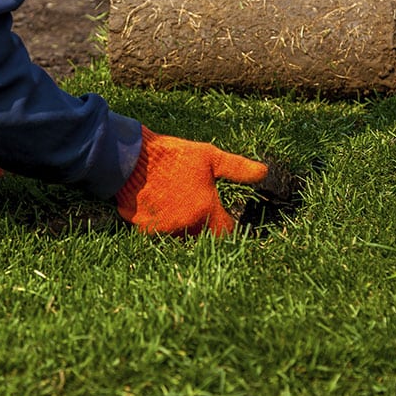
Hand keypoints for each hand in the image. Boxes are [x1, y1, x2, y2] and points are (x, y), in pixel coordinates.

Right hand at [116, 126, 267, 235]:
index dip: (229, 226)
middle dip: (207, 228)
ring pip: (183, 239)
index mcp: (206, 210)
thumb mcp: (209, 156)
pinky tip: (163, 209)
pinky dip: (165, 227)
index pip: (227, 233)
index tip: (228, 218)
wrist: (132, 158)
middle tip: (202, 210)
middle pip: (205, 238)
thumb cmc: (173, 156)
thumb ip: (237, 168)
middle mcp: (187, 226)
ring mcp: (165, 230)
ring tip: (183, 208)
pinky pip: (161, 235)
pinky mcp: (144, 230)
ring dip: (186, 230)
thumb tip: (264, 172)